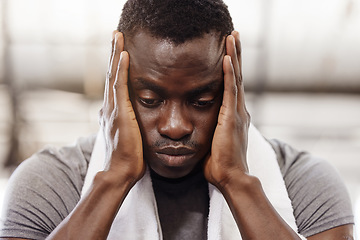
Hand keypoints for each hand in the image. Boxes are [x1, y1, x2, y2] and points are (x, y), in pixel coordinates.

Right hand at [99, 31, 144, 182]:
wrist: (121, 172)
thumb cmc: (128, 158)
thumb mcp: (127, 137)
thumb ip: (126, 125)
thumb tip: (128, 120)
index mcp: (112, 112)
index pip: (114, 84)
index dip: (116, 66)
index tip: (120, 51)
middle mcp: (109, 107)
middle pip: (110, 74)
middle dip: (113, 54)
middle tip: (116, 35)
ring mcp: (113, 109)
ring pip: (113, 75)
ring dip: (116, 54)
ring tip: (118, 36)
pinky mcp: (120, 113)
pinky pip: (120, 86)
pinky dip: (121, 70)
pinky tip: (124, 55)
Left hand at [204, 31, 250, 189]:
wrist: (230, 177)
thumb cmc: (220, 163)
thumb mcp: (214, 141)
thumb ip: (212, 128)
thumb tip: (201, 125)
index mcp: (233, 115)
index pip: (232, 84)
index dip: (231, 66)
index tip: (228, 50)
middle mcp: (238, 110)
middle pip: (236, 76)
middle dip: (235, 54)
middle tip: (233, 35)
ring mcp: (236, 112)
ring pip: (235, 78)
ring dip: (234, 56)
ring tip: (232, 37)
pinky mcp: (231, 117)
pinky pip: (229, 91)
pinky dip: (229, 74)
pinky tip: (226, 58)